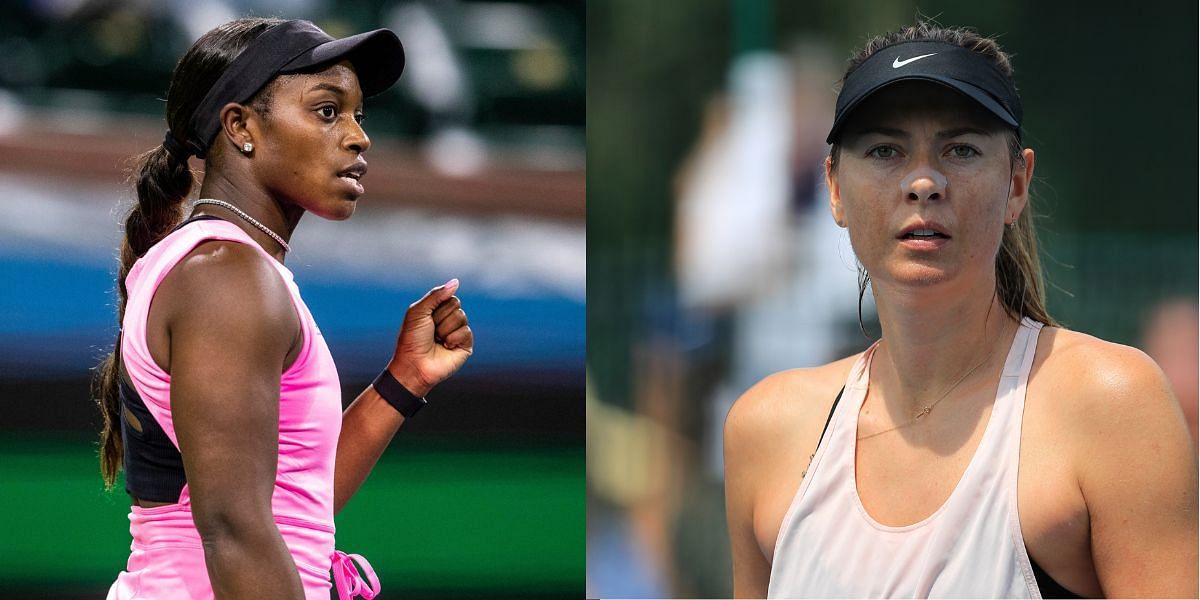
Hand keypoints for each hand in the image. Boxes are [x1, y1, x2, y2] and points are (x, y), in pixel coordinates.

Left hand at [387, 279, 473, 396]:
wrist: (414, 364)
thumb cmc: (412, 339)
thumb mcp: (419, 312)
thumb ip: (436, 295)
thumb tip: (456, 281)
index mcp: (437, 311)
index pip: (450, 297)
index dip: (438, 306)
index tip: (427, 318)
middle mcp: (449, 320)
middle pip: (456, 305)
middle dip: (440, 318)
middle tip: (431, 331)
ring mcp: (458, 333)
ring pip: (462, 317)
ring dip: (445, 329)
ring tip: (437, 340)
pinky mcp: (465, 346)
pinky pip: (466, 332)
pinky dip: (453, 339)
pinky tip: (445, 347)